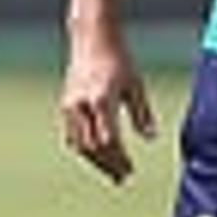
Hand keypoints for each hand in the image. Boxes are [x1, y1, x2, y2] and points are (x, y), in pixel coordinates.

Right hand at [61, 30, 158, 184]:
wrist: (92, 38)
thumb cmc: (119, 59)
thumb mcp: (135, 85)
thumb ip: (142, 113)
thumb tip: (151, 138)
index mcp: (102, 99)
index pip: (109, 140)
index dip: (119, 159)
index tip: (130, 170)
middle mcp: (82, 105)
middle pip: (92, 147)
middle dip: (108, 165)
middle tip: (123, 178)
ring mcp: (70, 105)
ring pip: (79, 144)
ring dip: (95, 161)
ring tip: (112, 172)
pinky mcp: (65, 104)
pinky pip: (72, 135)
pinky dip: (84, 149)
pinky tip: (98, 157)